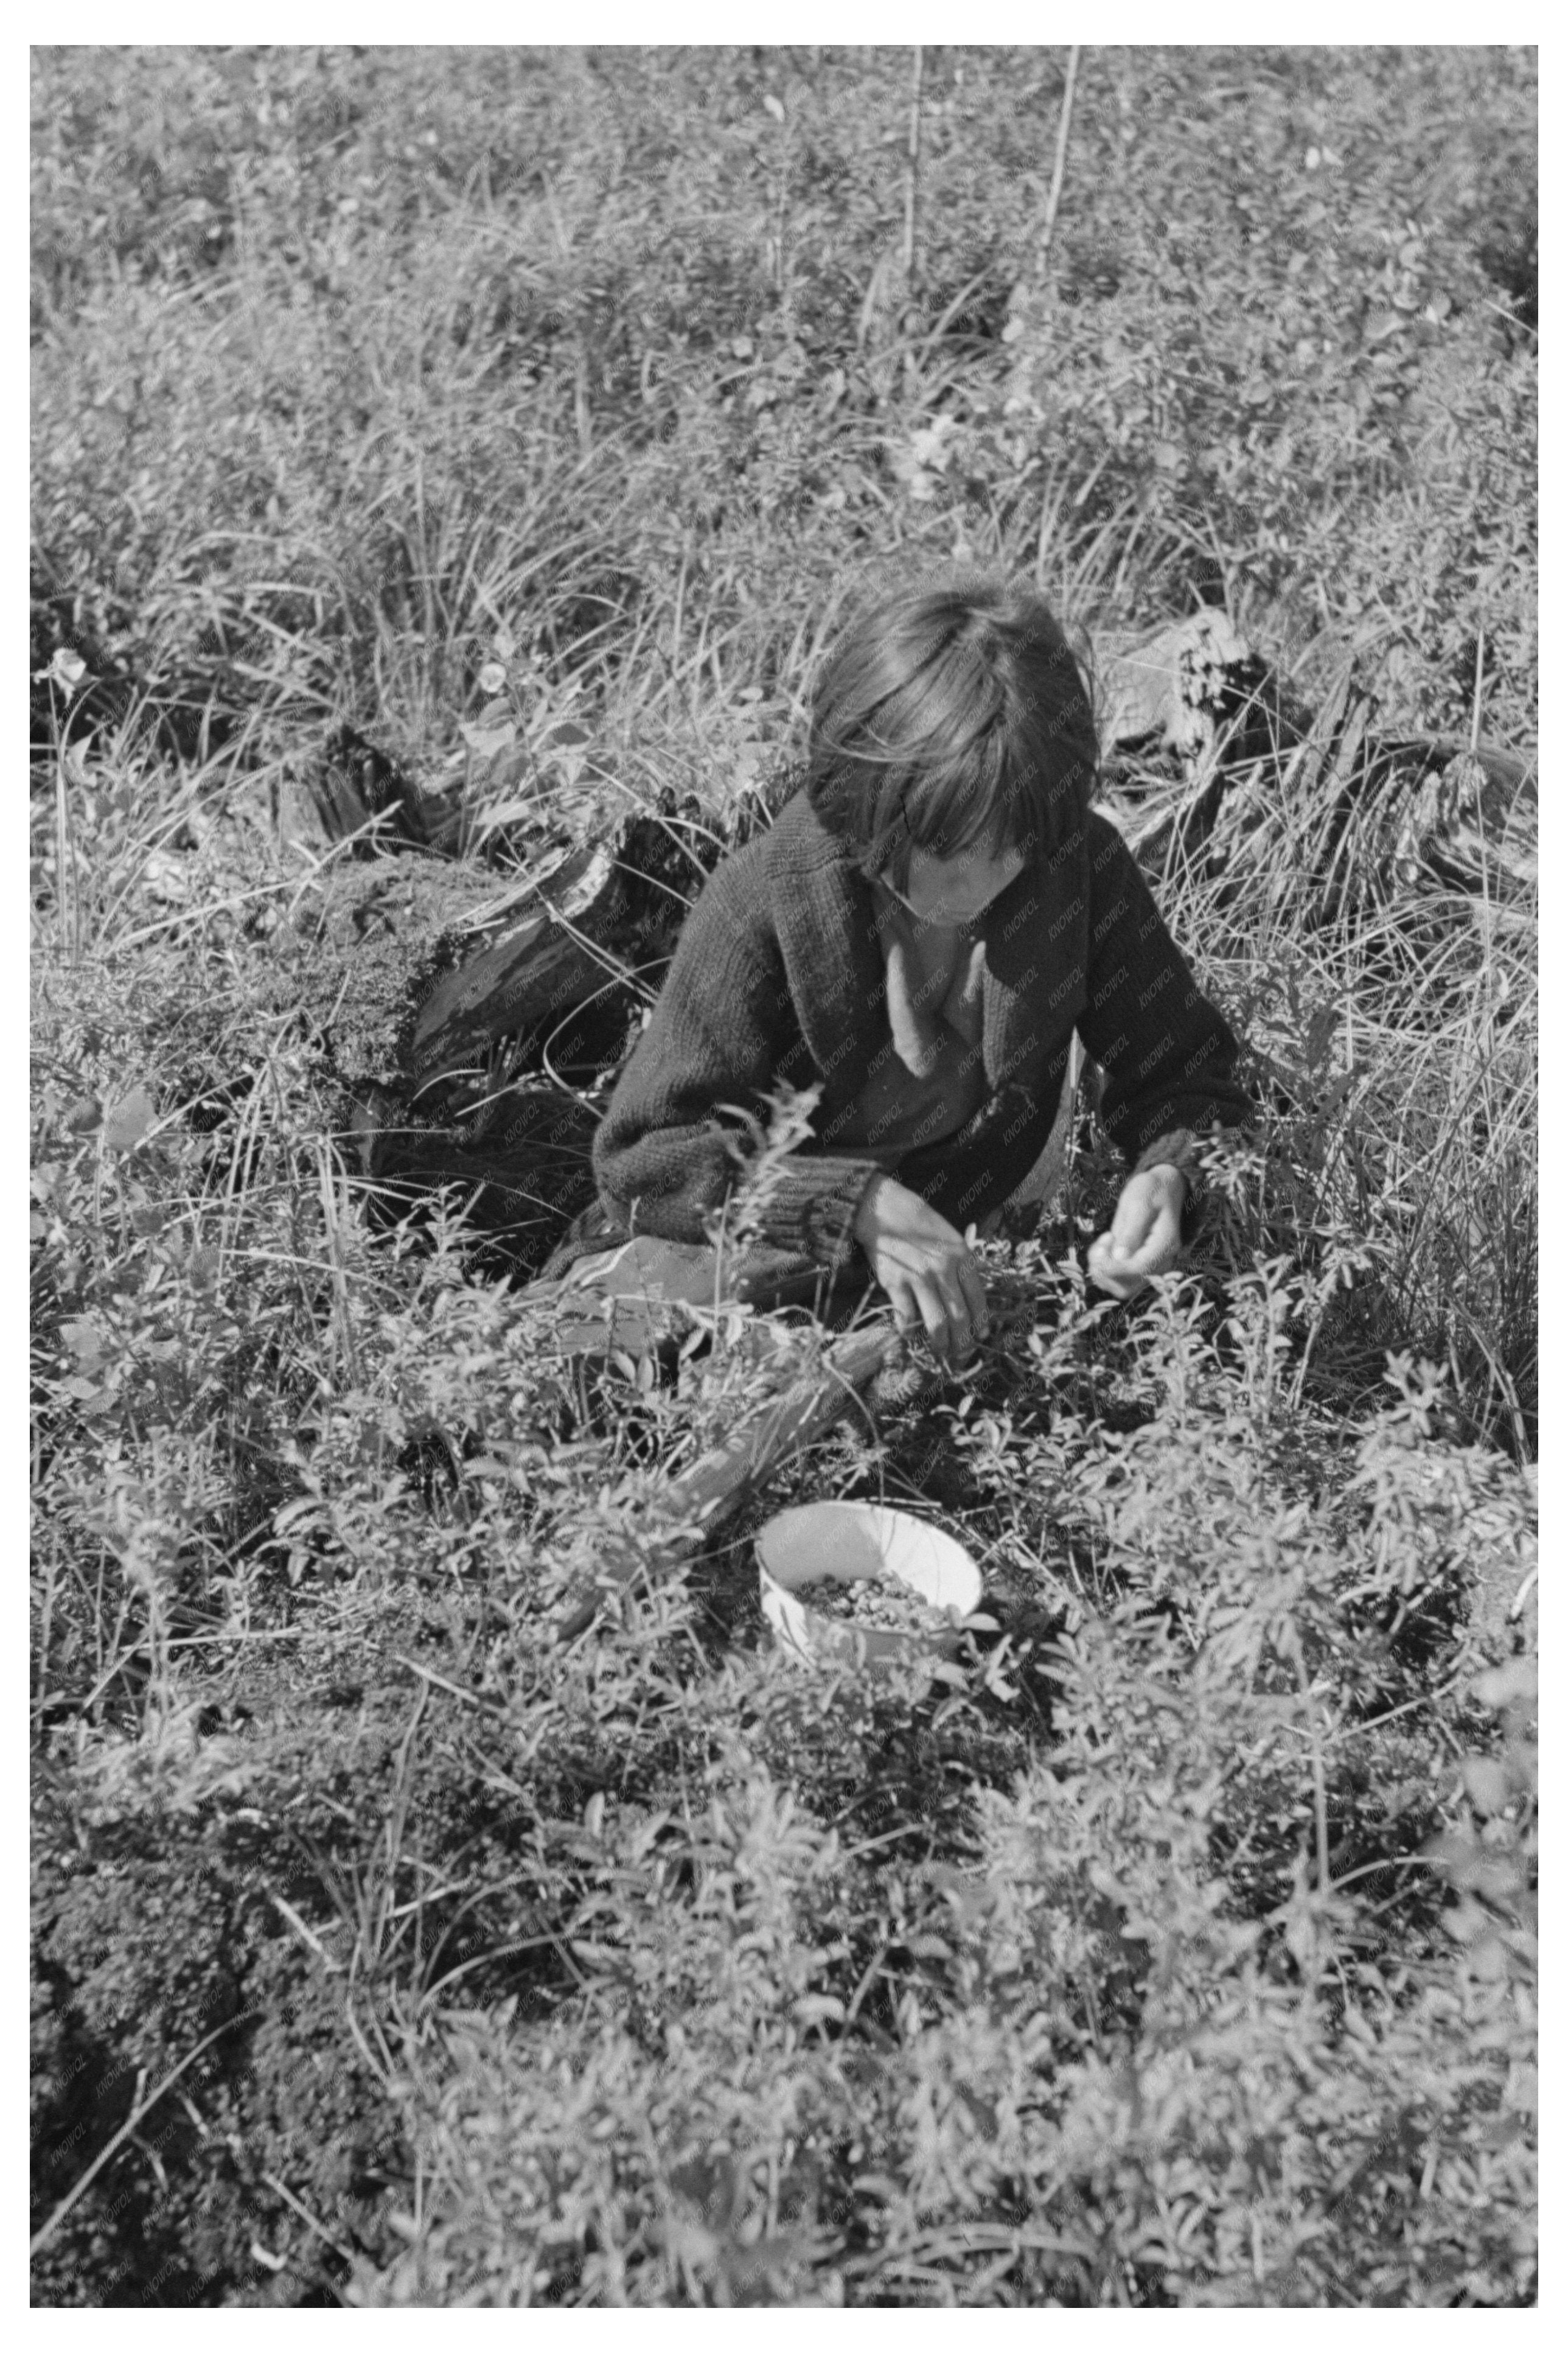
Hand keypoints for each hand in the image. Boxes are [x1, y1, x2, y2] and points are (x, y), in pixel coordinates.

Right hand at [852, 1174, 989, 1364]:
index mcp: (962, 1259)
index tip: (977, 1337)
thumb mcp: (952, 1241)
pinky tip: (908, 1333)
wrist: (885, 1210)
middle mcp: (944, 1270)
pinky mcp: (895, 1282)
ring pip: (937, 1323)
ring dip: (940, 1344)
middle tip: (960, 1355)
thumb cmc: (921, 1227)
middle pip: (960, 1318)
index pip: (978, 1301)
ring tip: (939, 1352)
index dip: (979, 1325)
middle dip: (962, 1343)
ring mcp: (919, 1277)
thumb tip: (971, 1307)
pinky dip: (908, 1330)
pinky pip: (906, 1316)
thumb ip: (962, 1270)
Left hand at [1086, 1164, 1185, 1298]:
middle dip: (1105, 1271)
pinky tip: (1104, 1245)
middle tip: (1100, 1244)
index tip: (1099, 1252)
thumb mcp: (1139, 1203)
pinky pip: (1117, 1278)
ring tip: (1103, 1242)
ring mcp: (1150, 1267)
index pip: (1140, 1268)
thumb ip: (1130, 1231)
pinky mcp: (1138, 1266)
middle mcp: (1161, 1261)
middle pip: (1128, 1286)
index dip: (1115, 1268)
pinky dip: (1104, 1266)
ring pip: (1120, 1287)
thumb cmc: (1150, 1191)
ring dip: (1102, 1270)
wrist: (1160, 1189)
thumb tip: (1120, 1257)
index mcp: (1165, 1244)